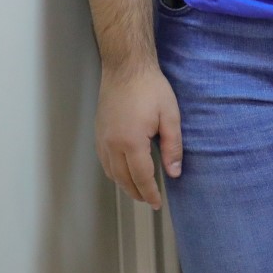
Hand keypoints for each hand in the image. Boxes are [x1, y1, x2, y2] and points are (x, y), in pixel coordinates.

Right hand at [95, 61, 181, 209]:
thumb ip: (173, 146)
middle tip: (150, 201)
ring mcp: (102, 140)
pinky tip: (123, 173)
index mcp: (131, 143)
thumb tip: (174, 172)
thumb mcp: (170, 116)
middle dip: (137, 193)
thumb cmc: (151, 89)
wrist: (126, 68)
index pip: (141, 177)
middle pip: (123, 179)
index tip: (158, 203)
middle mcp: (112, 145)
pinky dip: (114, 173)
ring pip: (111, 173)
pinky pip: (104, 162)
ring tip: (139, 191)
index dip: (150, 193)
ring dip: (124, 185)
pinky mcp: (99, 133)